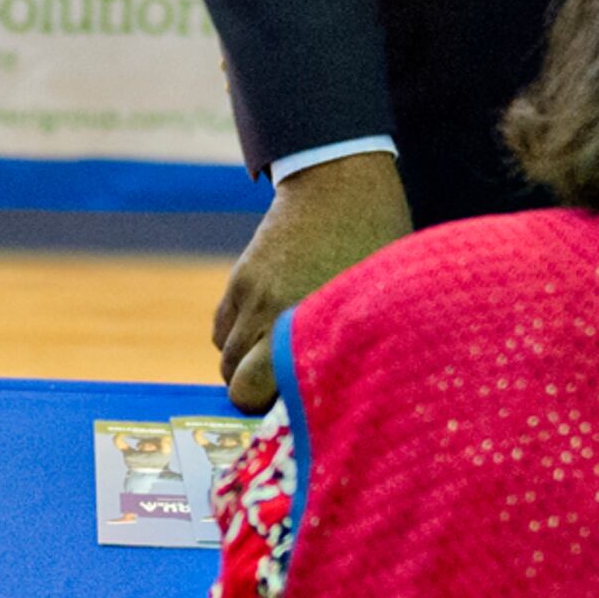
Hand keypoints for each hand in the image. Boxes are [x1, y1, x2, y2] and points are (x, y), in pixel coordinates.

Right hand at [211, 150, 413, 410]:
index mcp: (304, 325)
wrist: (340, 187)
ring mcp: (249, 295)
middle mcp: (268, 314)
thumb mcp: (377, 307)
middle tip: (293, 392)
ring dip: (247, 366)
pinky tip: (269, 332)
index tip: (302, 411)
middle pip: (235, 383)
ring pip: (225, 357)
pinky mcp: (240, 279)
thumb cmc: (377, 250)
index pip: (253, 393)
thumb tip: (346, 403)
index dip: (273, 410)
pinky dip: (237, 340)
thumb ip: (352, 353)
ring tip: (284, 360)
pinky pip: (221, 329)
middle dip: (257, 394)